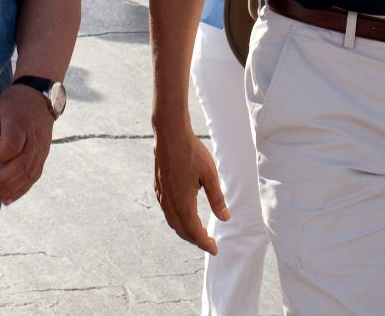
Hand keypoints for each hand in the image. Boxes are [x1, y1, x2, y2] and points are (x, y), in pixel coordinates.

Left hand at [0, 85, 55, 205]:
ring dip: (10, 190)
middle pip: (20, 165)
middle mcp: (33, 140)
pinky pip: (34, 176)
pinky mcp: (43, 156)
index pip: (10, 146)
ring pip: (28, 174)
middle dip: (1, 182)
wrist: (39, 97)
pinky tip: (8, 199)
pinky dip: (21, 189)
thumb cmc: (12, 104)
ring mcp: (41, 149)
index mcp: (20, 125)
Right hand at [154, 122, 228, 254]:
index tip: (215, 249)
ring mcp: (162, 196)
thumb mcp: (210, 175)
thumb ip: (217, 198)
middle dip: (195, 240)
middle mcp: (169, 203)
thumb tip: (225, 218)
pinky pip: (167, 212)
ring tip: (198, 233)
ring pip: (173, 222)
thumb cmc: (192, 152)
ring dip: (185, 231)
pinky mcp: (159, 188)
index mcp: (183, 202)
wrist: (170, 135)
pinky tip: (184, 215)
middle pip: (182, 230)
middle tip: (209, 243)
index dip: (205, 243)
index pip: (194, 231)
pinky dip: (177, 220)